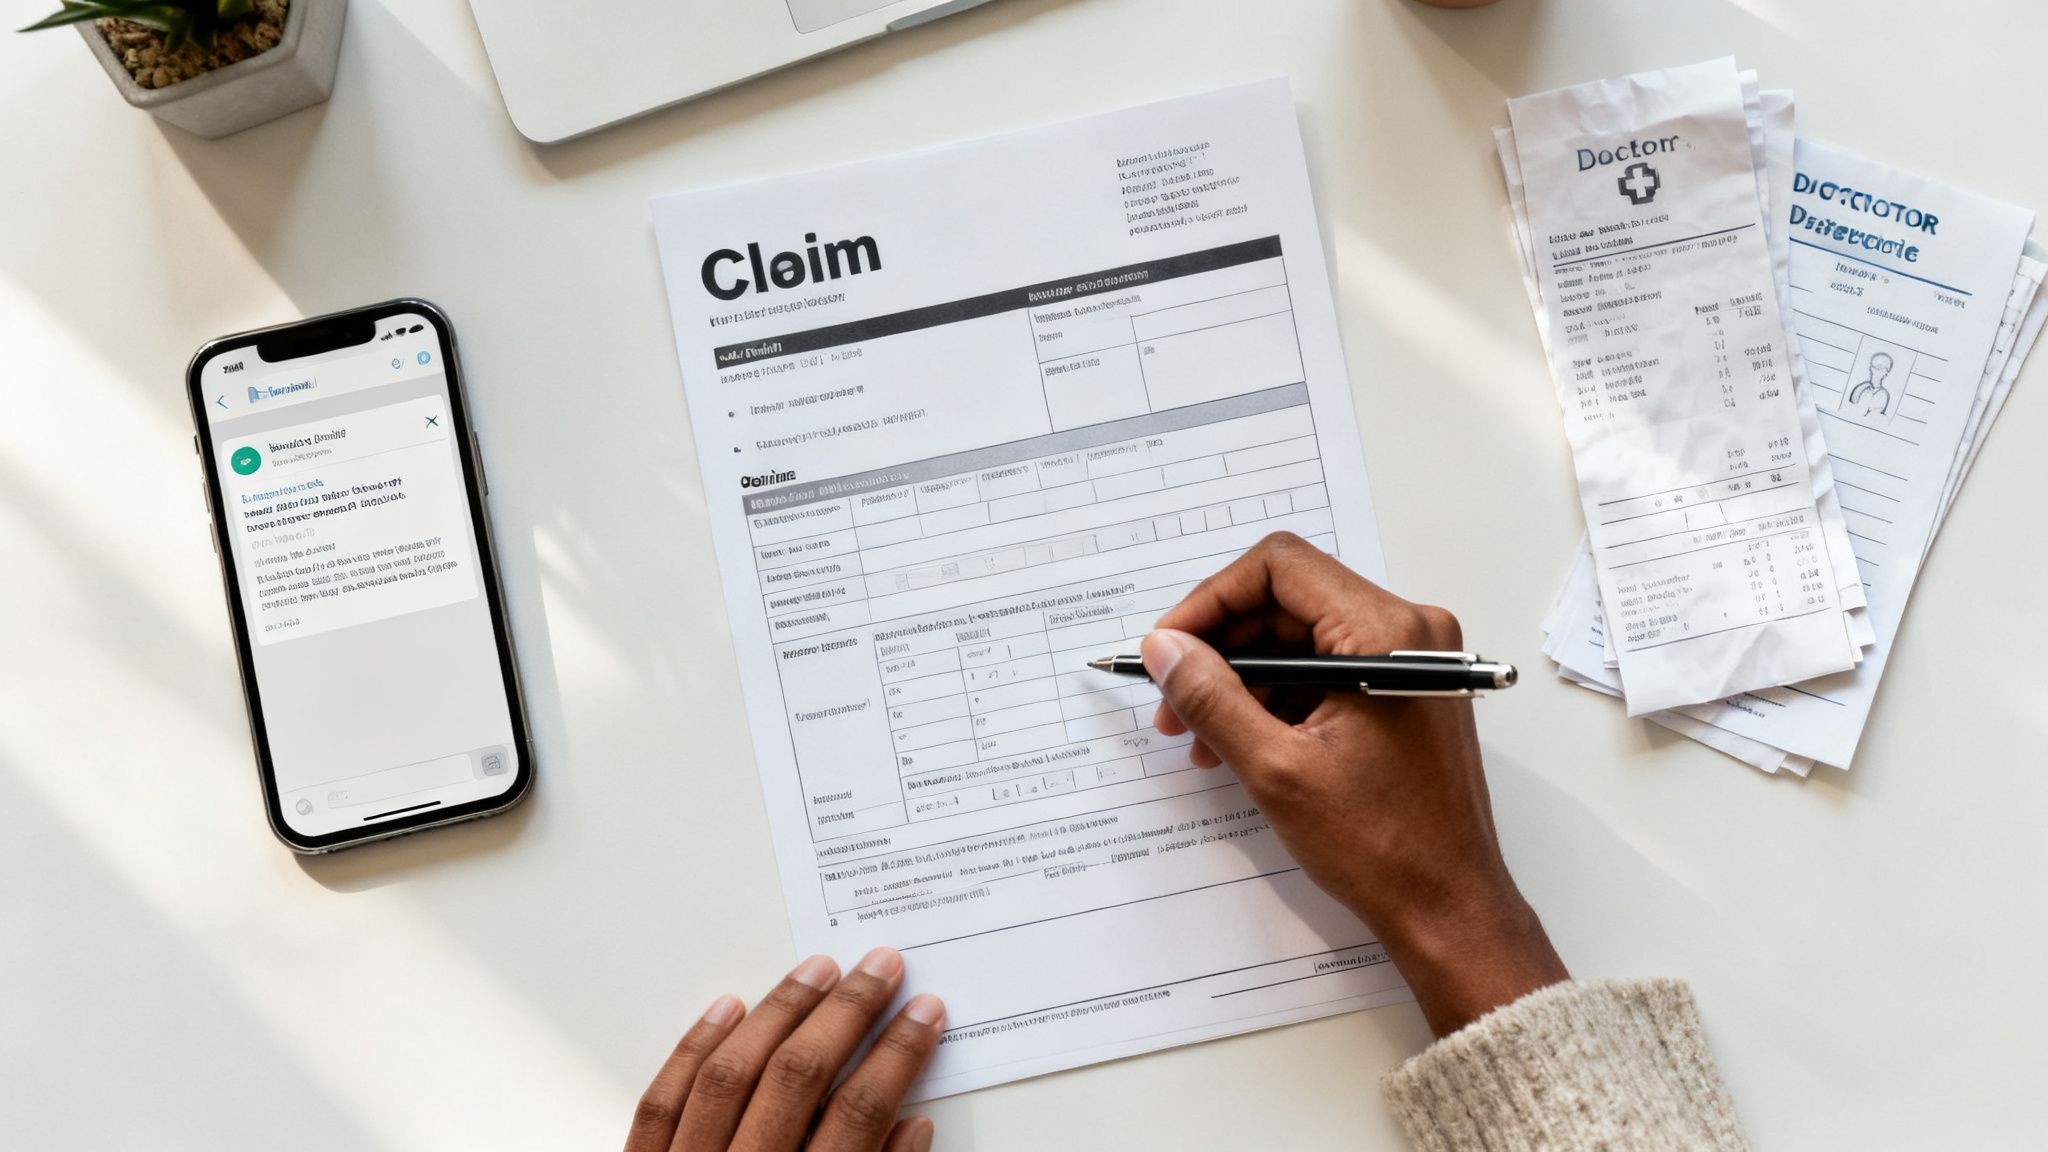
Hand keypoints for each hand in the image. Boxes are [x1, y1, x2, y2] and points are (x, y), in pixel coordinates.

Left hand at [625, 949, 943, 1151]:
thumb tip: (911, 1126)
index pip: (857, 1115)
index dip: (897, 1056)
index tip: (924, 1014)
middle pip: (796, 1078)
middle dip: (846, 1013)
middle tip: (880, 968)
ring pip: (730, 1075)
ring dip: (779, 1013)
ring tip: (818, 970)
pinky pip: (664, 1101)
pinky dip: (695, 1048)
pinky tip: (728, 1007)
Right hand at [1144, 533, 1565, 1035]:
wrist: (1449, 907)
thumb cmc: (1385, 846)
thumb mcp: (1275, 768)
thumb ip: (1212, 697)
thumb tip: (1166, 649)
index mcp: (1386, 634)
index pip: (1280, 568)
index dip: (1212, 600)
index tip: (1171, 644)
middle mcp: (1408, 632)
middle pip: (1287, 601)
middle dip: (1221, 648)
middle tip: (1172, 697)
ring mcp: (1409, 661)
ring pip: (1302, 638)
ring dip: (1243, 679)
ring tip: (1200, 736)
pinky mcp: (1402, 691)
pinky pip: (1325, 670)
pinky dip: (1277, 698)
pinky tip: (1239, 742)